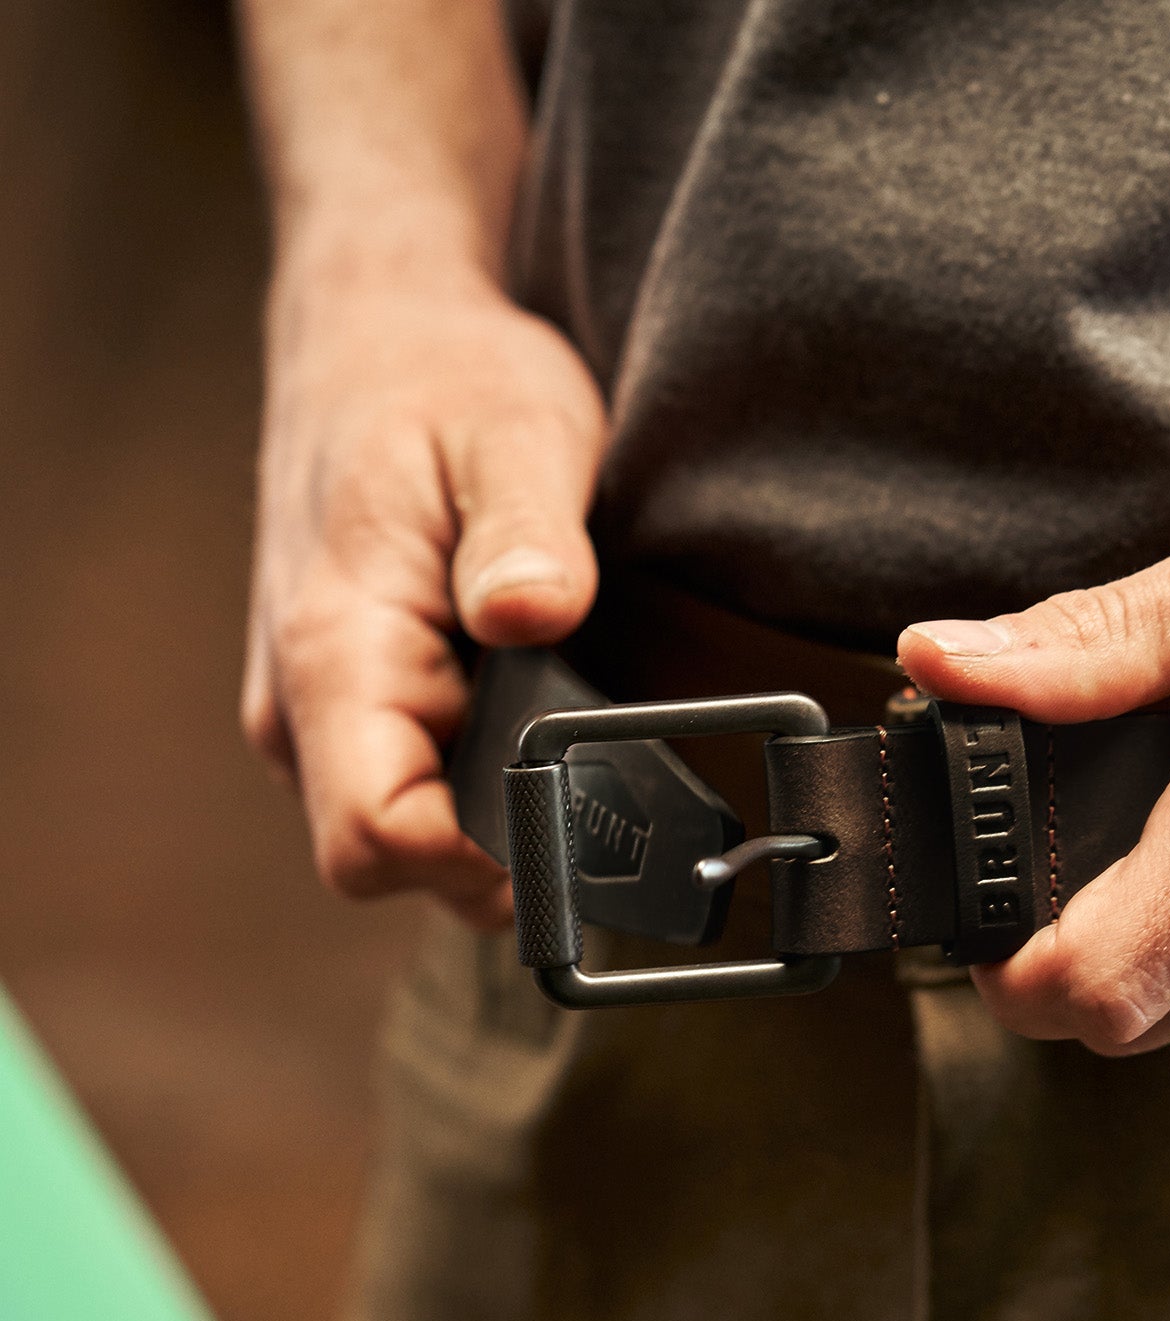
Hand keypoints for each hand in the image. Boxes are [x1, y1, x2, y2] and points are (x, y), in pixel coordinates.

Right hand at [243, 253, 605, 924]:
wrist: (376, 338)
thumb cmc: (443, 378)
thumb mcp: (513, 433)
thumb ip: (524, 536)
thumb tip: (536, 615)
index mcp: (335, 653)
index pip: (381, 840)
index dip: (486, 856)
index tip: (577, 812)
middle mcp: (303, 710)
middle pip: (401, 866)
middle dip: (505, 849)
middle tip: (599, 773)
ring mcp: (317, 718)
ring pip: (410, 841)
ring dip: (495, 818)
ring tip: (563, 726)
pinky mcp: (349, 712)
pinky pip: (413, 796)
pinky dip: (479, 786)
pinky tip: (530, 716)